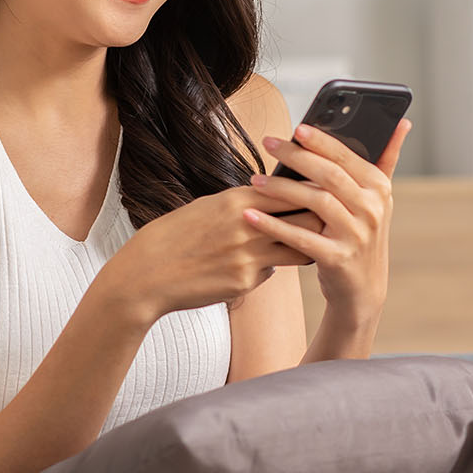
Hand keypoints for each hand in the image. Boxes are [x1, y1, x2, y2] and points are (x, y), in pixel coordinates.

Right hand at [107, 185, 318, 319]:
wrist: (147, 272)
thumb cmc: (176, 235)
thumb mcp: (209, 206)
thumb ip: (244, 203)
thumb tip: (274, 198)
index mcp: (238, 200)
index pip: (293, 190)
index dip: (312, 193)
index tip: (322, 195)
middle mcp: (248, 225)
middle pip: (308, 219)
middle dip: (319, 221)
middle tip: (325, 223)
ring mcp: (249, 256)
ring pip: (299, 250)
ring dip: (302, 248)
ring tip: (301, 245)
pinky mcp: (245, 282)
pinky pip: (271, 273)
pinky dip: (267, 270)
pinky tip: (248, 267)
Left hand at [242, 118, 412, 320]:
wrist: (362, 288)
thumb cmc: (362, 234)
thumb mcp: (379, 199)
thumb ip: (386, 159)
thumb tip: (401, 122)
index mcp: (379, 188)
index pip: (347, 157)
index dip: (321, 141)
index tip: (296, 128)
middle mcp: (372, 210)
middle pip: (330, 175)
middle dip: (296, 156)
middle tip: (268, 142)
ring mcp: (356, 235)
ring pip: (316, 202)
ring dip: (282, 188)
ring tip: (255, 179)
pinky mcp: (337, 258)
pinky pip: (301, 237)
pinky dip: (274, 225)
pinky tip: (251, 215)